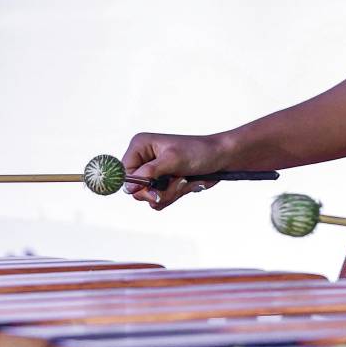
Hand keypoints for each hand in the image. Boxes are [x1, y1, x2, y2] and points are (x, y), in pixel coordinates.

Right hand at [120, 132, 235, 210]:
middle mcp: (144, 159)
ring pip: (148, 197)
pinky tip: (185, 184)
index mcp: (140, 146)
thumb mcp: (172, 160)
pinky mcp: (163, 184)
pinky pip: (159, 200)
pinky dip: (173, 196)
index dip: (135, 184)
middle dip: (157, 190)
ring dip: (169, 193)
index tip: (150, 189)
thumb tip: (128, 187)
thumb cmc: (198, 152)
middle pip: (135, 188)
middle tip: (175, 182)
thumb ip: (149, 173)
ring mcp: (154, 173)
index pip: (124, 172)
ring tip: (183, 180)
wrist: (221, 158)